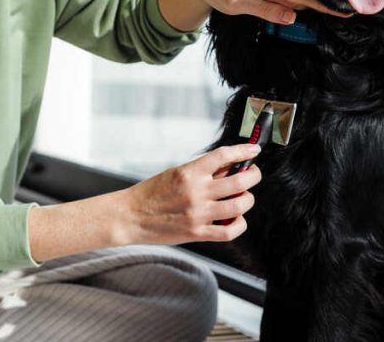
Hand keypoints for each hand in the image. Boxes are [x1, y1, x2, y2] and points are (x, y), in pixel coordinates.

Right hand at [120, 144, 262, 244]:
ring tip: (243, 197)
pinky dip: (239, 224)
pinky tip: (235, 219)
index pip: (223, 156)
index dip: (243, 151)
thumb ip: (202, 172)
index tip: (254, 150)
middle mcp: (196, 192)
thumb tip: (230, 166)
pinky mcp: (197, 233)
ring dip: (247, 199)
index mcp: (189, 172)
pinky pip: (230, 231)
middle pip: (239, 182)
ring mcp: (198, 214)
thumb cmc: (151, 193)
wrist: (130, 216)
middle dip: (254, 176)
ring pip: (239, 206)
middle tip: (253, 174)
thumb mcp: (175, 174)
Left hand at [191, 0, 352, 23]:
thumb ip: (264, 9)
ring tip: (351, 7)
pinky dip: (312, 2)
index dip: (326, 3)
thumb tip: (292, 16)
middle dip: (334, 2)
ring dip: (327, 1)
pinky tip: (327, 6)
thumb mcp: (236, 3)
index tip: (347, 9)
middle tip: (361, 10)